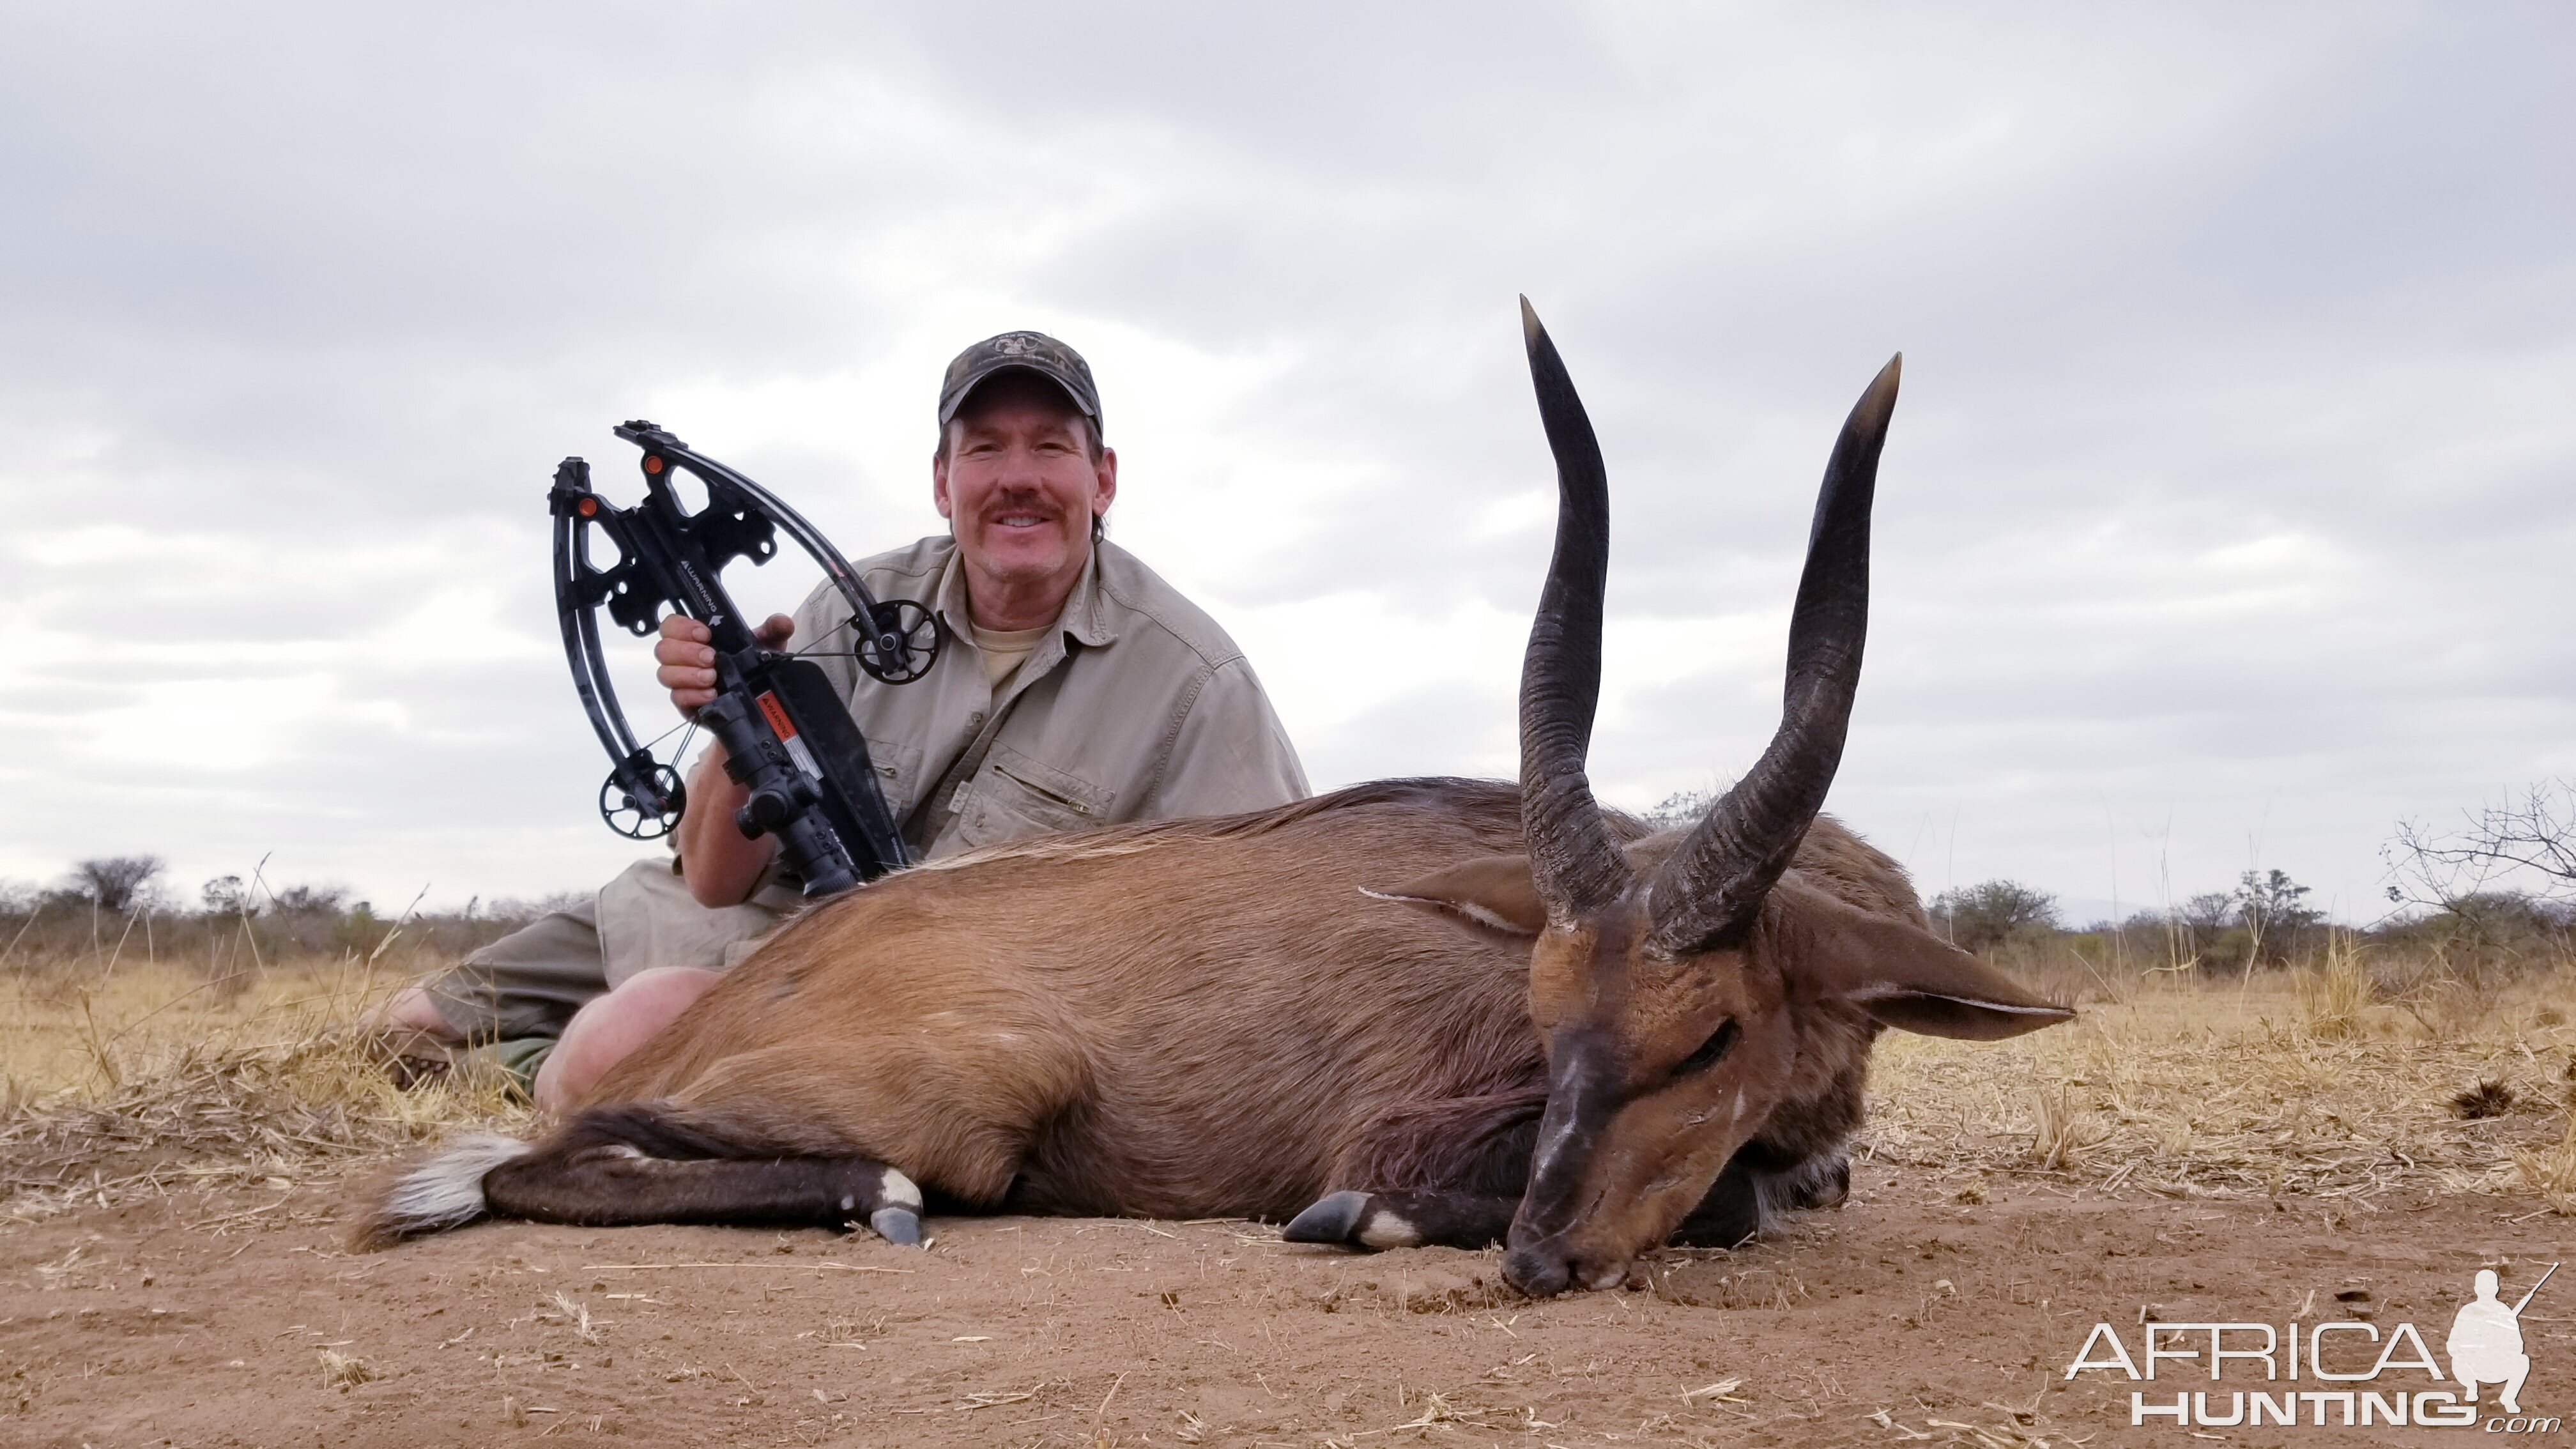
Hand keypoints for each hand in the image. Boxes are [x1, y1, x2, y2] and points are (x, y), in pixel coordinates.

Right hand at [655, 613, 793, 717]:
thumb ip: (774, 630)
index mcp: (697, 638)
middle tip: (711, 657)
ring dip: (689, 674)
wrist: (761, 701)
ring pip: (665, 674)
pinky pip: (678, 699)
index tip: (705, 634)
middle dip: (687, 652)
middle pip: (663, 649)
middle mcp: (685, 658)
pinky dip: (694, 695)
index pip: (671, 626)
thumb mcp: (767, 645)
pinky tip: (712, 694)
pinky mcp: (687, 705)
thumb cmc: (754, 668)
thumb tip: (782, 622)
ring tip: (713, 677)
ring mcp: (683, 682)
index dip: (682, 628)